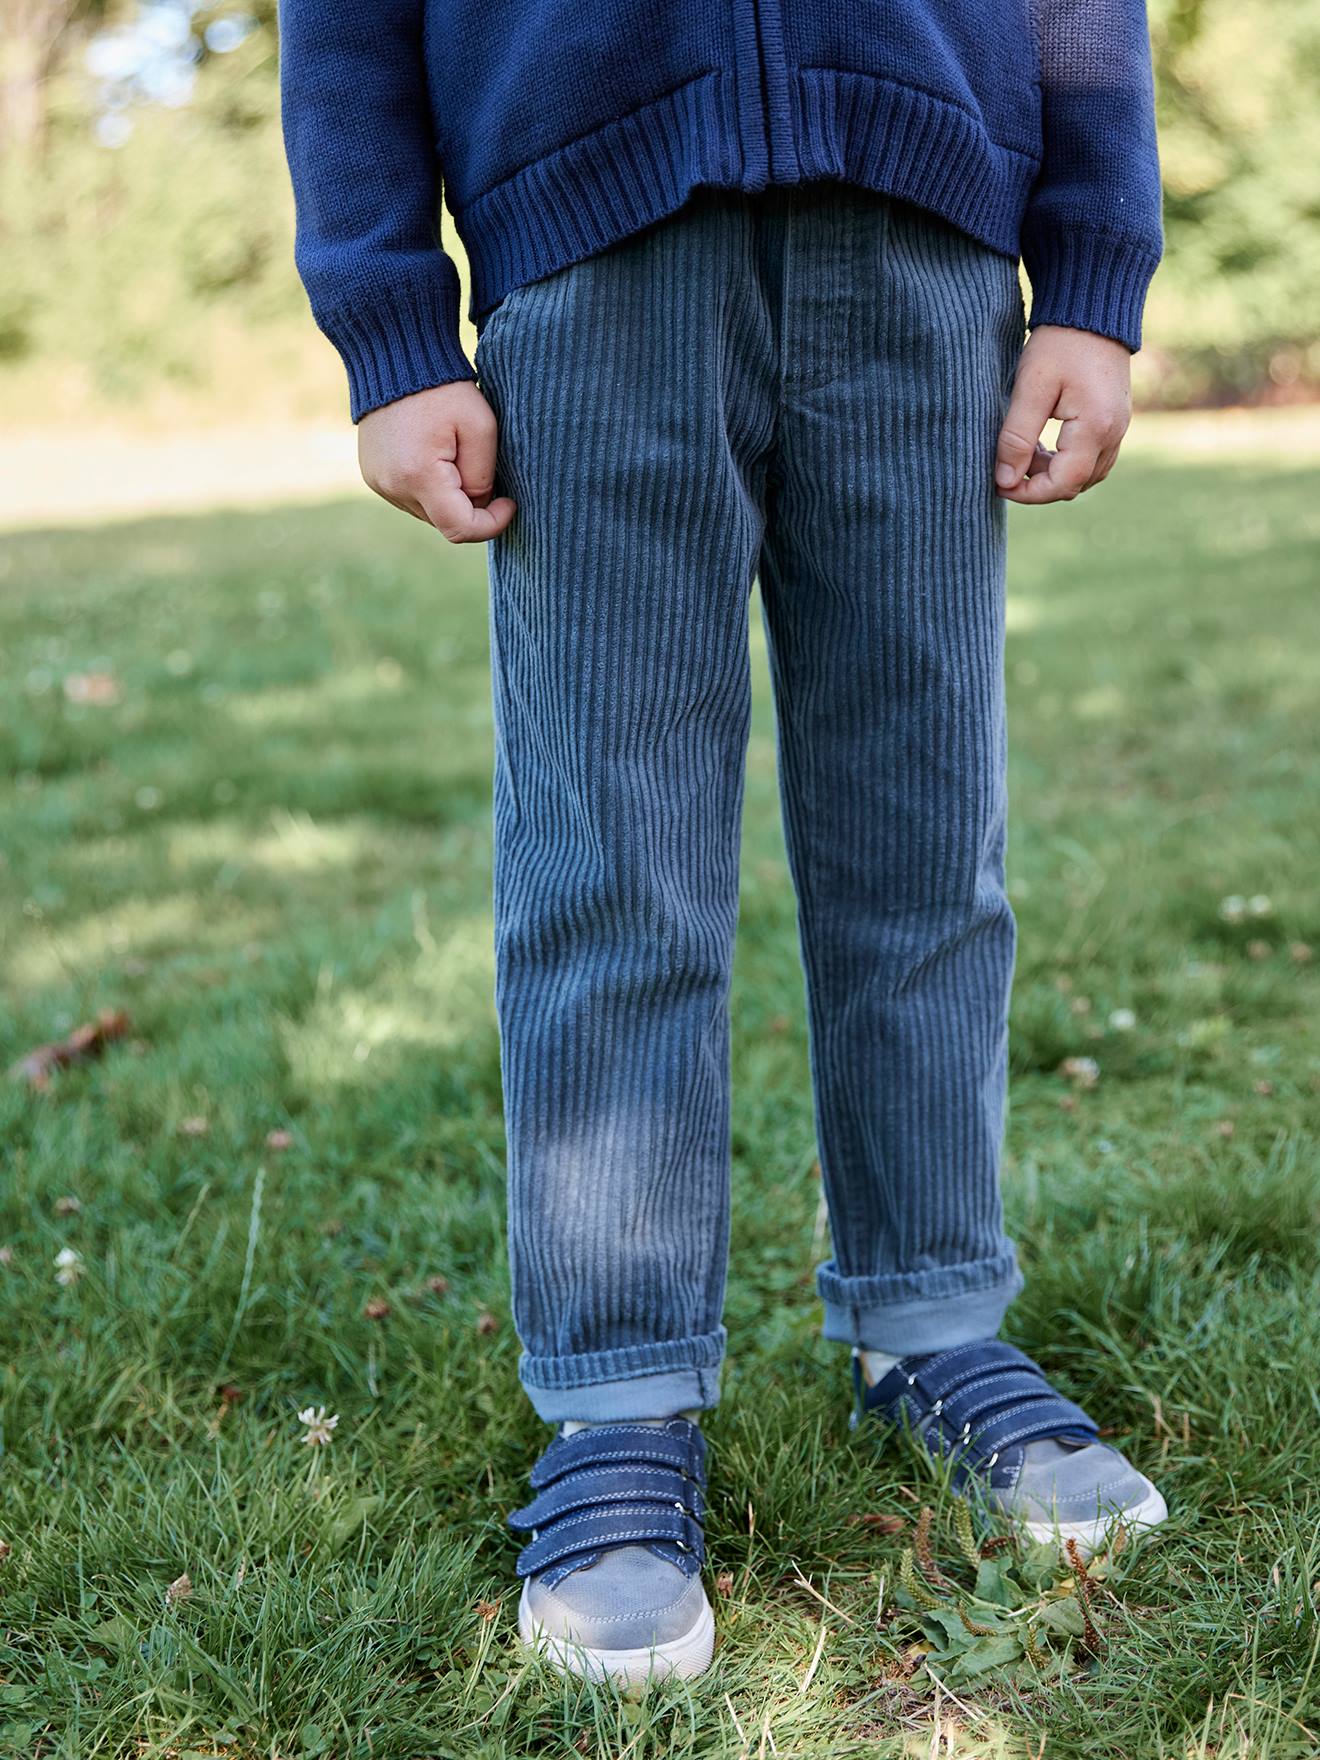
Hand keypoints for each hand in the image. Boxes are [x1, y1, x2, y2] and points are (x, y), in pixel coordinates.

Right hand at [358, 381, 516, 541]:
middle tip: (479, 465)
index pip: (460, 528)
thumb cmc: (444, 388)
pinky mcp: (372, 476)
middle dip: (470, 506)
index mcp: (419, 475)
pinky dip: (429, 489)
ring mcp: (378, 483)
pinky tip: (433, 455)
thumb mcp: (481, 427)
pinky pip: (410, 498)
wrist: (395, 358)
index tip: (509, 503)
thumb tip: (479, 504)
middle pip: (444, 522)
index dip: (491, 524)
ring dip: (449, 498)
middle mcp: (392, 486)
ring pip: (428, 513)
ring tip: (452, 454)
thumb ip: (483, 476)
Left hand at [994, 326, 1131, 504]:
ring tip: (1023, 451)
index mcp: (1096, 427)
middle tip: (1007, 466)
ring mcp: (1119, 429)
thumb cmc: (1060, 343)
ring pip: (1085, 476)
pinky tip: (1042, 444)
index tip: (999, 484)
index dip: (1029, 493)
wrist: (1093, 310)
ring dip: (1052, 473)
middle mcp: (1114, 434)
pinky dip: (1066, 461)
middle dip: (1038, 484)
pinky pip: (1093, 459)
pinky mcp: (1115, 422)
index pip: (1063, 483)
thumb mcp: (1031, 388)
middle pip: (1075, 485)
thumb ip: (1016, 438)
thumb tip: (1004, 481)